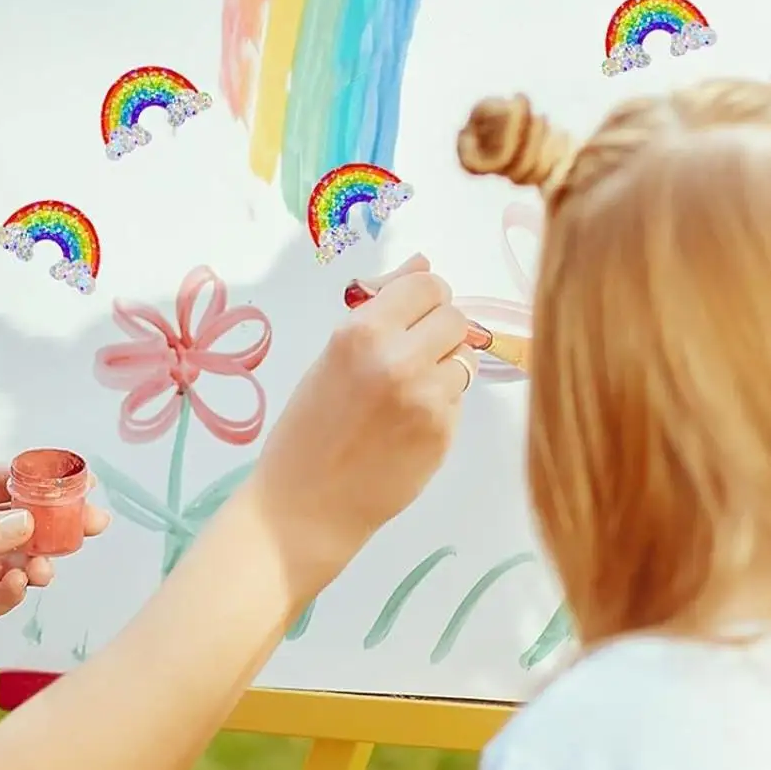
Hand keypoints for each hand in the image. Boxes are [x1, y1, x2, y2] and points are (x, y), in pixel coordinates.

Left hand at [0, 466, 109, 673]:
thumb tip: (27, 523)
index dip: (40, 481)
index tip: (80, 482)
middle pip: (15, 522)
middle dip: (53, 523)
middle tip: (92, 525)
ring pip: (10, 560)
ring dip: (34, 561)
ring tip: (46, 569)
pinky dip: (10, 594)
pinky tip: (16, 589)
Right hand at [249, 255, 475, 593]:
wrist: (305, 505)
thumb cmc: (307, 429)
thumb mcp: (332, 357)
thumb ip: (380, 310)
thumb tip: (423, 264)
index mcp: (361, 332)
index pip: (426, 285)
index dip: (423, 298)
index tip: (412, 315)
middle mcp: (399, 359)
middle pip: (454, 316)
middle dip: (438, 330)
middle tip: (411, 354)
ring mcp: (427, 399)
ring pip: (465, 357)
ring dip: (445, 366)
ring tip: (409, 391)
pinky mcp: (444, 434)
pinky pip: (459, 398)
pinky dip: (442, 403)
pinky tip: (408, 423)